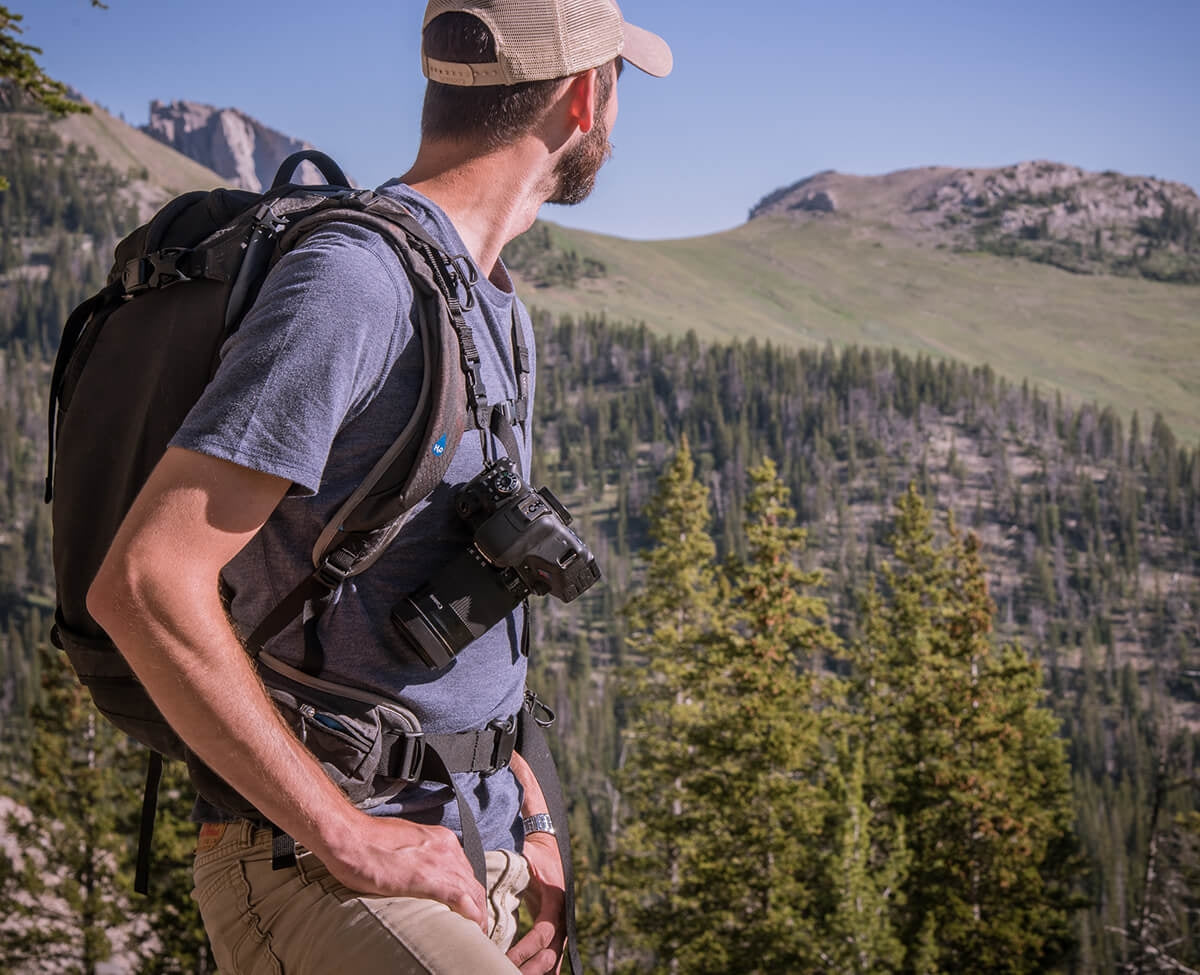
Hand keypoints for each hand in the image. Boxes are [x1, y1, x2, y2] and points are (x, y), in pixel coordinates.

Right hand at [317, 814, 486, 930]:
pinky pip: (460, 899)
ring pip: (472, 892)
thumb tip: (421, 873)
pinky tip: (473, 929)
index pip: (465, 871)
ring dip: (477, 915)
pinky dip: (470, 916)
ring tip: (476, 933)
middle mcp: (447, 847)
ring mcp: (440, 861)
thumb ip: (420, 856)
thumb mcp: (404, 844)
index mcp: (441, 839)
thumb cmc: (367, 842)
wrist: (350, 837)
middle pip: (473, 883)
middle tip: (477, 927)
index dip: (470, 892)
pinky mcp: (428, 878)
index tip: (469, 908)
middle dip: (478, 906)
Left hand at [507, 831, 565, 973]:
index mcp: (555, 898)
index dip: (527, 949)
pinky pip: (553, 950)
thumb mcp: (522, 856)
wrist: (548, 848)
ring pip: (555, 954)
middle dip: (533, 967)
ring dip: (540, 971)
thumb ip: (510, 862)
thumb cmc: (532, 853)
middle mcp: (562, 913)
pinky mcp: (557, 926)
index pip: (544, 932)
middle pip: (552, 950)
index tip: (508, 958)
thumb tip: (488, 865)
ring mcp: (562, 921)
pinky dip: (545, 967)